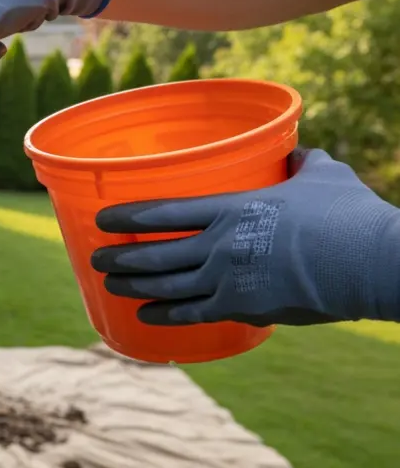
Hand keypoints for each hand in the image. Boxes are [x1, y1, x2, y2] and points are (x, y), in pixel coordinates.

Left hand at [90, 148, 399, 326]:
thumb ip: (302, 163)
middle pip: (155, 253)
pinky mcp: (243, 308)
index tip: (102, 219)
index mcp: (233, 208)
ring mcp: (228, 279)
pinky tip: (144, 316)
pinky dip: (164, 316)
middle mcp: (220, 244)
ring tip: (108, 283)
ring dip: (133, 285)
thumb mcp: (322, 176)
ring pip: (166, 285)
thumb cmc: (350, 215)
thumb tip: (298, 151)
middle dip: (121, 256)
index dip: (128, 216)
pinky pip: (192, 314)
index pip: (165, 211)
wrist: (371, 263)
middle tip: (96, 257)